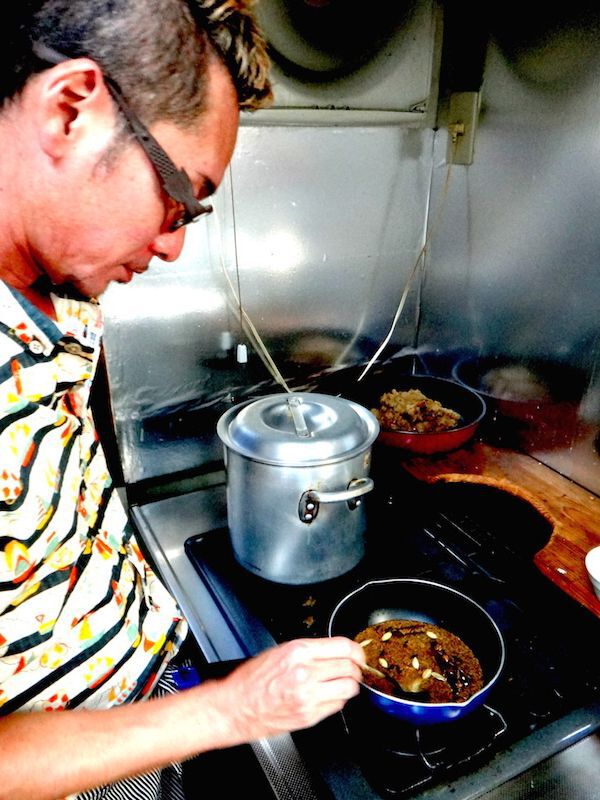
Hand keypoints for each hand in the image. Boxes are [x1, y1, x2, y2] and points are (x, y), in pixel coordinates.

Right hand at [219, 636, 365, 739]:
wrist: (235, 707)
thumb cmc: (252, 680)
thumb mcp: (280, 651)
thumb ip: (309, 650)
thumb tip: (334, 651)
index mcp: (298, 651)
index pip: (344, 646)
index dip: (357, 651)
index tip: (358, 654)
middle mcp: (306, 672)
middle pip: (349, 667)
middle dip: (355, 668)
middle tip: (352, 669)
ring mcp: (309, 696)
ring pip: (349, 688)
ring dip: (349, 685)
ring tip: (341, 683)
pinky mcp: (309, 716)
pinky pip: (337, 706)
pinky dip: (337, 700)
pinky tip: (327, 696)